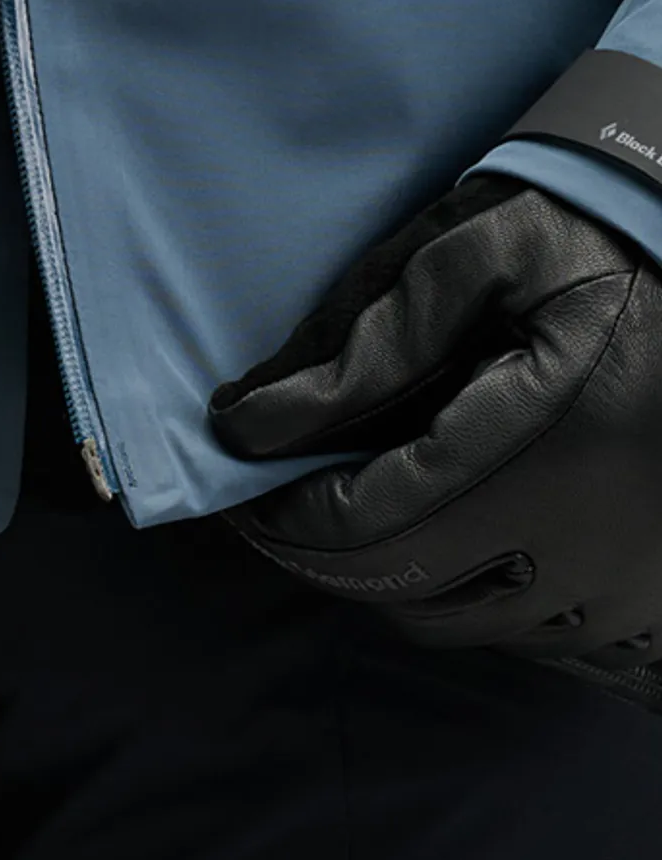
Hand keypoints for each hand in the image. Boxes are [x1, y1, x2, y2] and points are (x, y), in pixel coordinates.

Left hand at [208, 175, 661, 668]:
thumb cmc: (571, 229)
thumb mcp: (466, 256)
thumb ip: (362, 345)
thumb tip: (248, 423)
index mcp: (559, 435)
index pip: (378, 519)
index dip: (287, 511)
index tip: (239, 475)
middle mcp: (603, 528)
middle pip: (408, 585)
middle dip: (317, 550)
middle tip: (268, 500)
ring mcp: (630, 570)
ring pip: (460, 620)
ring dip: (386, 574)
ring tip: (344, 504)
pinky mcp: (646, 584)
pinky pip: (524, 629)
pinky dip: (460, 590)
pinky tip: (436, 525)